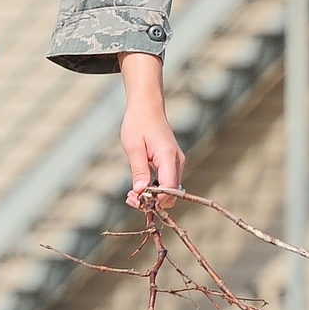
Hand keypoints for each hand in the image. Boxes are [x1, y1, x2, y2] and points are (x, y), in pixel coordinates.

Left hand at [118, 51, 185, 209]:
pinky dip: (156, 189)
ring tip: (132, 194)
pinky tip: (140, 187)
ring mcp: (177, 163)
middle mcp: (177, 161)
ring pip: (170, 190)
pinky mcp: (172, 163)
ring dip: (153, 197)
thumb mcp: (134, 147)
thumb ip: (139, 170)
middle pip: (172, 194)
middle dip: (153, 202)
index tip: (135, 200)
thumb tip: (140, 192)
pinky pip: (168, 183)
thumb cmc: (138, 124)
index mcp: (168, 157)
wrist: (147, 107)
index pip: (169, 189)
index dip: (154, 200)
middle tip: (130, 198)